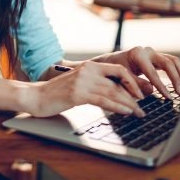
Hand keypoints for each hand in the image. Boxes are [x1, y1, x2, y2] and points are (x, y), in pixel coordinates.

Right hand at [24, 61, 145, 117]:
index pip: (118, 70)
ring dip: (129, 104)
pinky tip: (126, 112)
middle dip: (134, 97)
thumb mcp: (79, 84)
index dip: (132, 81)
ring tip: (139, 113)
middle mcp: (87, 70)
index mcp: (89, 66)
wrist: (35, 96)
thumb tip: (118, 94)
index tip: (141, 93)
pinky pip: (103, 100)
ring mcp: (82, 82)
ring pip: (113, 92)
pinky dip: (117, 107)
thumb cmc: (57, 94)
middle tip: (144, 108)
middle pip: (118, 83)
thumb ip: (96, 85)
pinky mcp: (77, 94)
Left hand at [97, 47, 179, 98]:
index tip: (169, 97)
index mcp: (137, 55)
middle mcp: (147, 51)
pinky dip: (178, 72)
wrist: (112, 61)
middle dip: (175, 79)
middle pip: (168, 63)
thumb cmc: (115, 70)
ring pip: (173, 61)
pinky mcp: (157, 57)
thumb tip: (151, 90)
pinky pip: (172, 62)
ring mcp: (153, 53)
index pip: (153, 72)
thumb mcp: (122, 78)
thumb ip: (135, 84)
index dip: (162, 86)